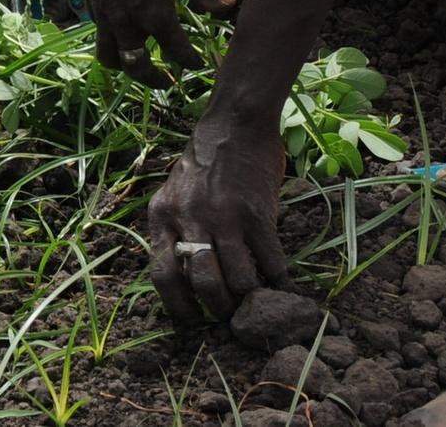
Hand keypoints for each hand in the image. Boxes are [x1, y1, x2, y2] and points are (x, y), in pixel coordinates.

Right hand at [78, 0, 234, 83]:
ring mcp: (105, 14)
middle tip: (165, 81)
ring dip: (125, 67)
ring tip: (137, 65)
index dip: (189, 60)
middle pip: (137, 66)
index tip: (197, 63)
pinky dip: (111, 43)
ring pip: (110, 57)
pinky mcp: (91, 3)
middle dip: (153, 79)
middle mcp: (127, 21)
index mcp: (155, 13)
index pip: (175, 50)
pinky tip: (123, 33)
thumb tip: (229, 5)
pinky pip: (100, 35)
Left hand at [147, 107, 288, 322]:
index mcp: (163, 216)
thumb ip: (178, 231)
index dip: (178, 306)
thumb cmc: (204, 163)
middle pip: (203, 284)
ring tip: (255, 298)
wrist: (235, 124)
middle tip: (230, 313)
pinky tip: (281, 282)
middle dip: (219, 308)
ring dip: (249, 296)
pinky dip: (278, 278)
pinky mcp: (257, 213)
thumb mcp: (175, 194)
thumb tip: (190, 282)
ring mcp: (224, 216)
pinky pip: (270, 260)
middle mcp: (190, 218)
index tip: (192, 321)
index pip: (163, 275)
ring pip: (238, 278)